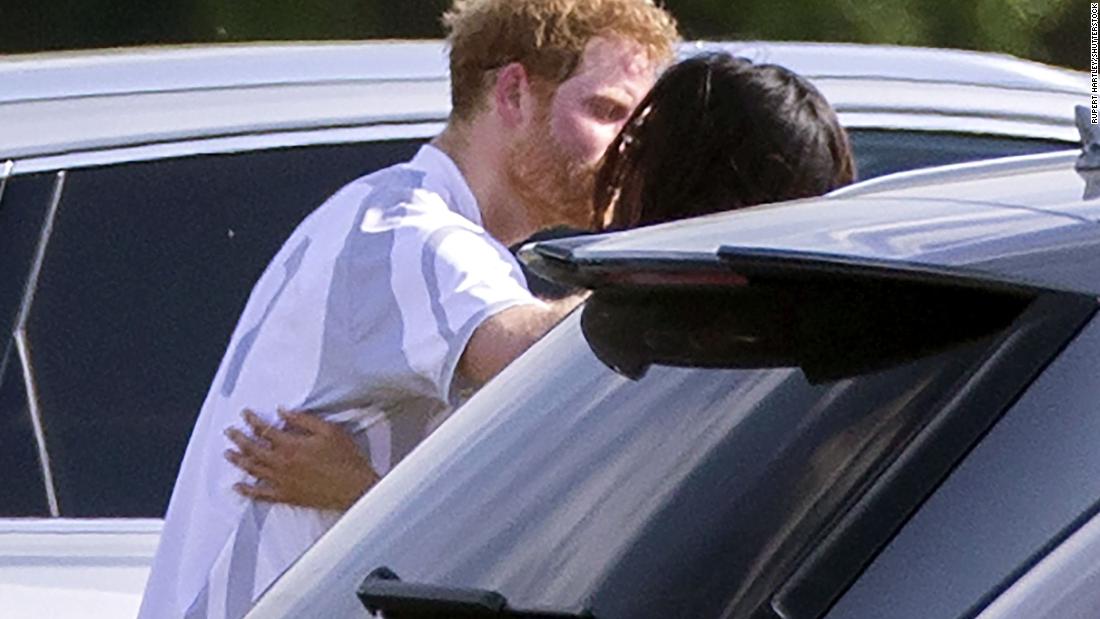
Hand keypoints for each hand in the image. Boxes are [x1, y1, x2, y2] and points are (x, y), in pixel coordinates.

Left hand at [224, 408, 378, 510]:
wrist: (355, 488)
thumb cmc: (346, 458)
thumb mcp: (329, 430)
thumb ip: (303, 420)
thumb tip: (283, 412)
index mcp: (292, 446)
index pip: (264, 430)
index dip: (252, 421)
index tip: (245, 414)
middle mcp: (282, 464)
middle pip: (253, 449)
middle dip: (239, 438)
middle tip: (230, 431)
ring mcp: (282, 482)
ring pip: (253, 470)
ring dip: (239, 460)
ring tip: (228, 453)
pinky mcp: (287, 497)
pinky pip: (261, 494)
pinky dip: (247, 490)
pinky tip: (238, 486)